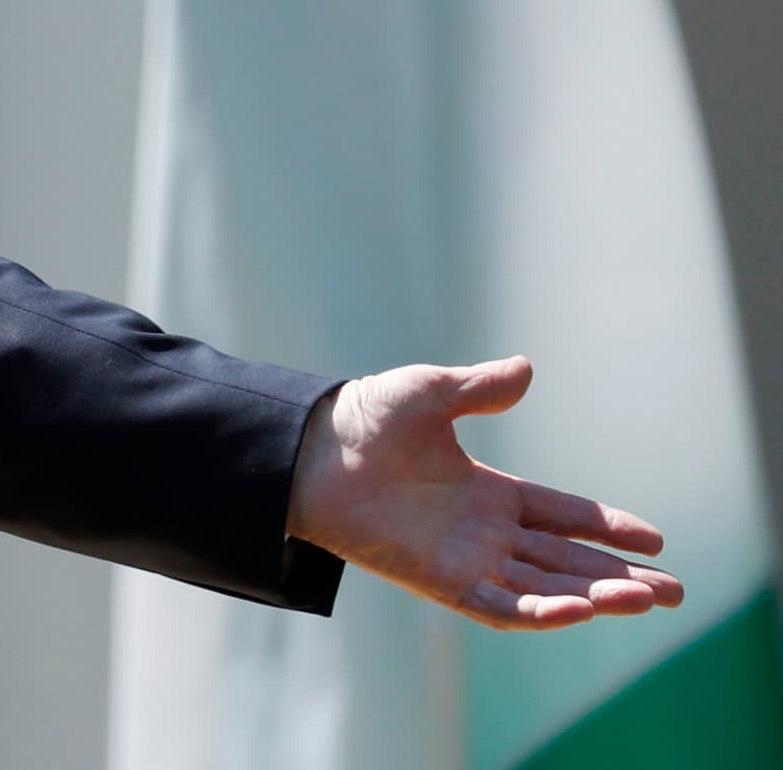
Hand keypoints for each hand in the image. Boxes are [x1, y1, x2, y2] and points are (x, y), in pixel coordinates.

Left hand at [290, 356, 682, 629]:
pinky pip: (498, 607)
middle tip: (675, 589)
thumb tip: (526, 368)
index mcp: (486, 491)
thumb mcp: (431, 392)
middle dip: (619, 577)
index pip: (561, 514)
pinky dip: (539, 612)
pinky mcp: (438, 581)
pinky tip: (580, 609)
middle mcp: (481, 531)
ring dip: (594, 595)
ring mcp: (463, 559)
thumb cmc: (361, 419)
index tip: (655, 538)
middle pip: (565, 560)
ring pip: (544, 588)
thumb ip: (481, 388)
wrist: (307, 450)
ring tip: (645, 599)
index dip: (606, 527)